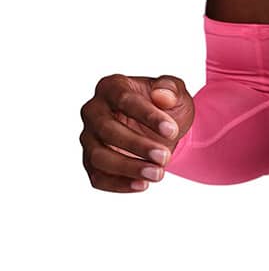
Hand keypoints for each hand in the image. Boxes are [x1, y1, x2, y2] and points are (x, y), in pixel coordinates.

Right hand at [79, 73, 194, 192]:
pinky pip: (97, 177)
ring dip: (128, 167)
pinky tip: (143, 184)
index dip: (147, 116)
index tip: (172, 131)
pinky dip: (119, 184)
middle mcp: (94, 110)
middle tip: (165, 156)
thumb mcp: (177, 93)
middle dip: (138, 145)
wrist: (164, 129)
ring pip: (98, 156)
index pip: (124, 99)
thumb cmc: (167, 105)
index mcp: (112, 86)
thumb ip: (171, 89)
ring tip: (158, 173)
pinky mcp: (90, 162)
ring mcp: (88, 138)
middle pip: (107, 129)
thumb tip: (162, 96)